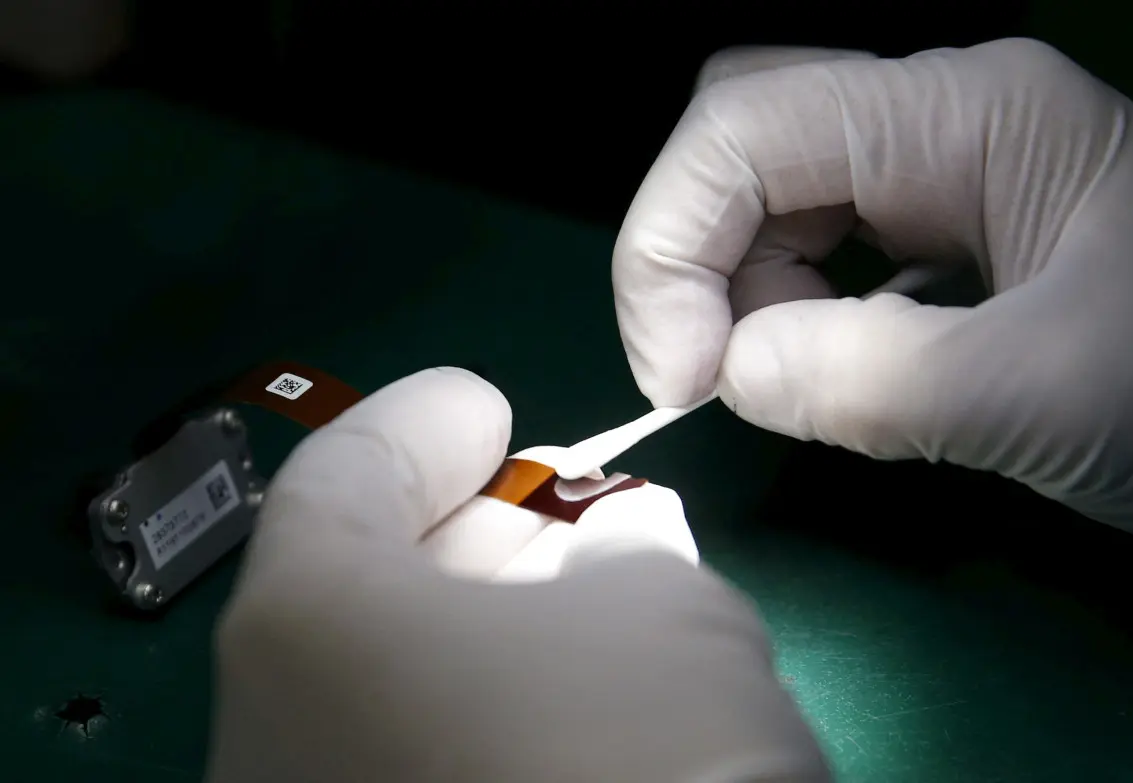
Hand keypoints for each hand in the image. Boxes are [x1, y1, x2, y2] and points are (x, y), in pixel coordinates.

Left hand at [205, 368, 829, 782]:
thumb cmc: (638, 758)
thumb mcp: (669, 614)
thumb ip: (634, 549)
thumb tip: (617, 541)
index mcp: (314, 623)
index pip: (345, 477)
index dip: (427, 424)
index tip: (492, 405)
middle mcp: (270, 730)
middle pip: (365, 590)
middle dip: (474, 534)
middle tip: (565, 509)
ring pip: (394, 689)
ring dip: (492, 632)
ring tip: (595, 607)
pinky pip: (414, 763)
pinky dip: (487, 719)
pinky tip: (580, 714)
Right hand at [613, 39, 1132, 563]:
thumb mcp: (1049, 390)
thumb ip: (872, 380)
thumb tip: (729, 372)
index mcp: (967, 114)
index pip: (747, 122)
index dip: (673, 241)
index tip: (681, 378)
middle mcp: (940, 127)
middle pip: (745, 144)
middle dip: (696, 257)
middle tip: (709, 376)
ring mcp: (941, 186)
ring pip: (772, 206)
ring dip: (746, 299)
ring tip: (802, 385)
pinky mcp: (943, 250)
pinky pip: (819, 263)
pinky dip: (792, 322)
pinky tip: (835, 374)